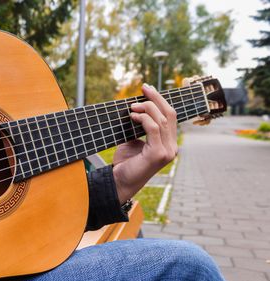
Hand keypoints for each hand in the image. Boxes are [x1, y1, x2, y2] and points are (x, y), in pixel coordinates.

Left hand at [112, 83, 177, 203]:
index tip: (147, 89)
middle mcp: (172, 147)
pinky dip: (143, 118)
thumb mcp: (133, 140)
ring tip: (133, 106)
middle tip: (143, 88)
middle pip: (169, 114)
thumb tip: (136, 107)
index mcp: (169, 143)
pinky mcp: (158, 154)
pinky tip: (132, 116)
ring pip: (161, 120)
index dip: (160, 100)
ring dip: (147, 108)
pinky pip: (153, 128)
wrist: (119, 182)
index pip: (170, 116)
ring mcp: (167, 151)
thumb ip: (139, 126)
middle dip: (156, 98)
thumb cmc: (125, 162)